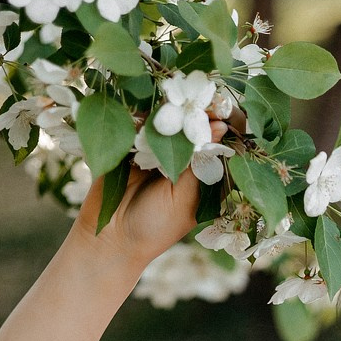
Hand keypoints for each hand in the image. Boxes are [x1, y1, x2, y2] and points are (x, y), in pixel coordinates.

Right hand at [70, 117, 231, 271]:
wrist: (111, 237)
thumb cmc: (157, 226)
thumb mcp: (185, 196)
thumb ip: (200, 162)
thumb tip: (220, 126)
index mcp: (206, 173)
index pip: (224, 141)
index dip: (229, 123)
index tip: (229, 114)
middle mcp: (184, 157)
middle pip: (199, 123)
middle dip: (203, 110)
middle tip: (205, 103)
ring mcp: (158, 147)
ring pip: (172, 117)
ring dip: (176, 110)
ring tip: (179, 108)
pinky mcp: (133, 142)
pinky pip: (142, 120)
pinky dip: (148, 115)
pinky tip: (153, 114)